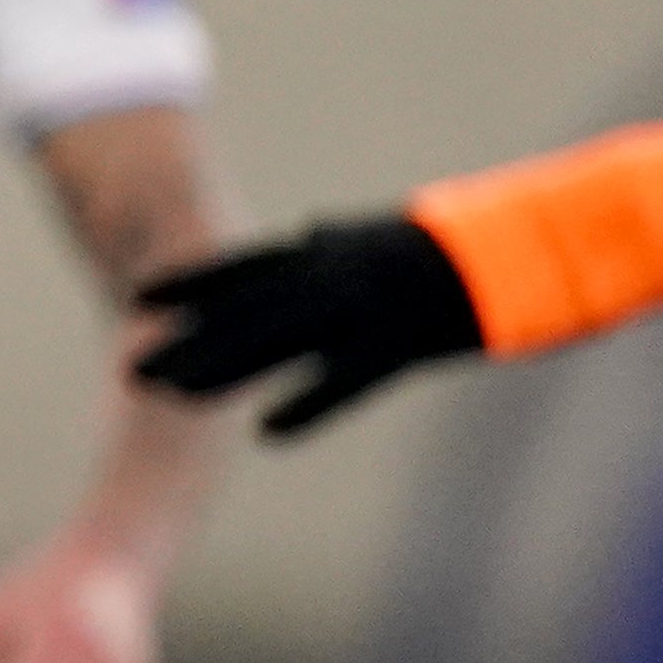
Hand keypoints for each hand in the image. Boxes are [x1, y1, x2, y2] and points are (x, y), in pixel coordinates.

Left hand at [131, 213, 485, 436]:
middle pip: (245, 314)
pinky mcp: (403, 342)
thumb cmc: (456, 248)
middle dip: (186, 344)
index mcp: (329, 249)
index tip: (139, 301)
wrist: (530, 248)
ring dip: (223, 371)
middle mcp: (336, 274)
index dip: (191, 286)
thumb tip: (304, 232)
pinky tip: (265, 430)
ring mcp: (366, 307)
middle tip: (132, 372)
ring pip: (279, 343)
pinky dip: (306, 404)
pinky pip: (345, 380)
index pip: (243, 268)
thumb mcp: (383, 234)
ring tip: (172, 398)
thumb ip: (336, 243)